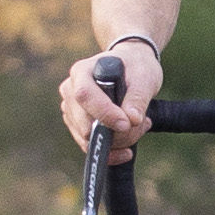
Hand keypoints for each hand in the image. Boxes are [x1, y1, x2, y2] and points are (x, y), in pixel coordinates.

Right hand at [60, 40, 160, 155]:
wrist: (130, 67)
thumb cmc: (135, 68)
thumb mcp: (144, 78)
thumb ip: (138, 98)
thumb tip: (132, 121)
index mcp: (82, 72)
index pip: (85, 96)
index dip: (104, 113)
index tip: (127, 123)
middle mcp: (70, 90)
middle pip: (86, 125)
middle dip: (117, 133)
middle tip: (144, 123)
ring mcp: (71, 109)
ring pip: (89, 140)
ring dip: (119, 140)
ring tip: (139, 123)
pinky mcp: (75, 125)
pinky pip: (90, 146)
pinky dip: (113, 147)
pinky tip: (130, 134)